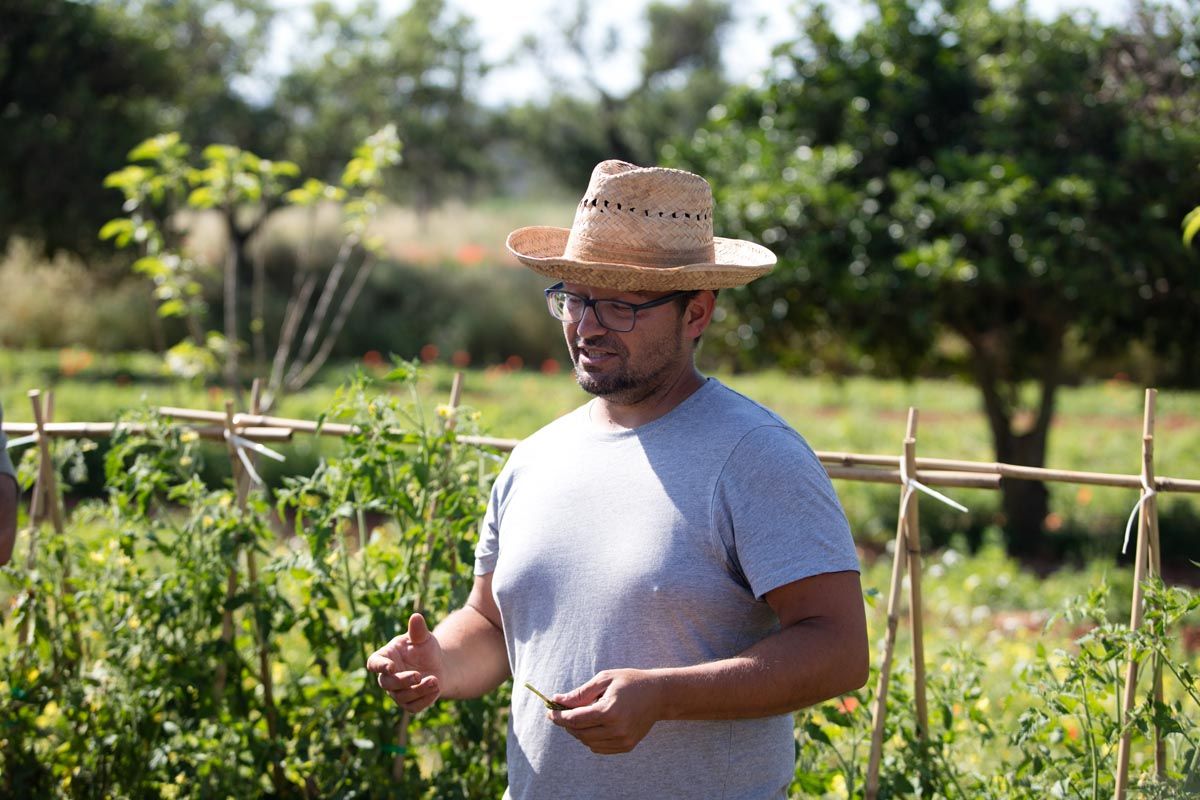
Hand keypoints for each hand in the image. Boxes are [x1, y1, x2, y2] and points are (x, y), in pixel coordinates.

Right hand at [366, 613, 444, 712]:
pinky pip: (413, 707)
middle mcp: (387, 677)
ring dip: (418, 690)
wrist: (438, 665)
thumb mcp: (423, 638)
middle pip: (387, 683)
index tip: (391, 667)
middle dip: (402, 681)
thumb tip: (416, 617)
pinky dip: (425, 699)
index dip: (380, 666)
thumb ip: (418, 630)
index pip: (374, 663)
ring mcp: (397, 692)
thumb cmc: (425, 649)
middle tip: (418, 675)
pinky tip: (437, 688)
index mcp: (386, 657)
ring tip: (435, 680)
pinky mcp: (409, 703)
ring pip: (402, 697)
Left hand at [548, 669, 663, 754]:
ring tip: (580, 715)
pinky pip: (599, 748)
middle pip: (579, 732)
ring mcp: (623, 740)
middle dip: (567, 723)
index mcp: (609, 711)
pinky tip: (593, 724)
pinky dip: (590, 738)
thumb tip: (557, 700)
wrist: (659, 695)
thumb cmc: (630, 682)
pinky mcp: (627, 746)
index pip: (575, 720)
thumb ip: (580, 693)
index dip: (559, 717)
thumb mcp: (604, 679)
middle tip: (562, 712)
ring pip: (587, 742)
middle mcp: (616, 729)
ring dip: (578, 731)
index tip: (549, 712)